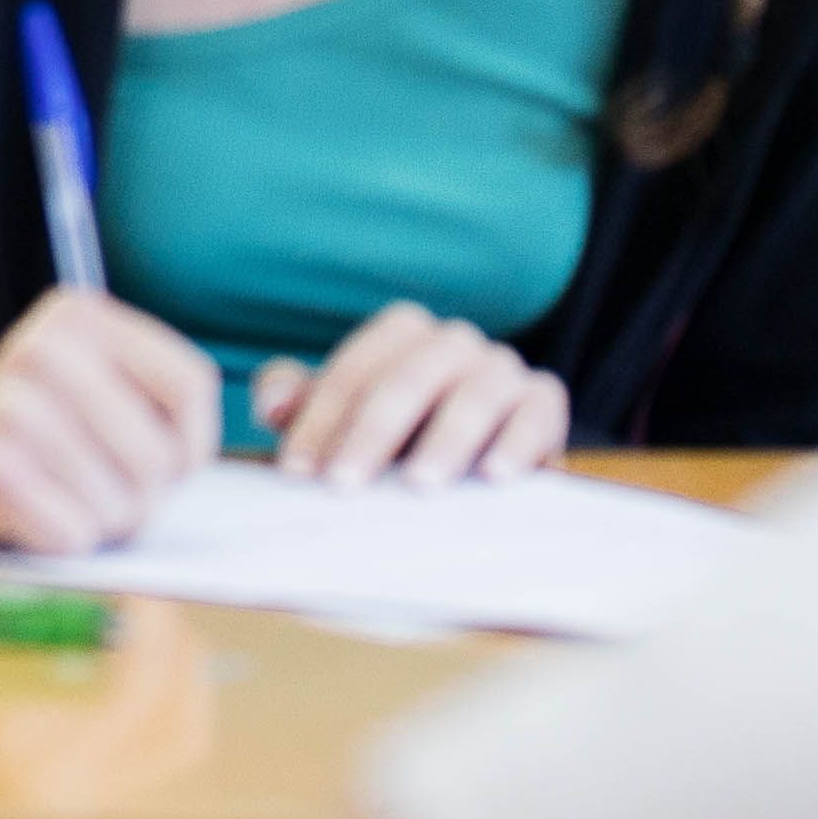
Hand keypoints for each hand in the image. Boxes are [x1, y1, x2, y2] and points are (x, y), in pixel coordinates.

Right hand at [0, 288, 229, 554]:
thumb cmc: (42, 440)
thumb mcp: (99, 391)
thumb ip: (163, 402)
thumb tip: (271, 420)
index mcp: (82, 315)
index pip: (191, 384)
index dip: (194, 446)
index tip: (168, 466)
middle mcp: (43, 344)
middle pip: (159, 456)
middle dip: (141, 498)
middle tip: (95, 489)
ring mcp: (8, 401)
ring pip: (119, 503)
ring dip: (97, 523)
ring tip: (57, 497)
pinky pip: (72, 531)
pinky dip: (61, 541)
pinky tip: (29, 516)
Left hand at [250, 305, 569, 488]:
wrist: (468, 471)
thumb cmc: (390, 441)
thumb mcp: (338, 422)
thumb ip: (296, 401)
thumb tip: (273, 405)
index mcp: (402, 332)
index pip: (357, 368)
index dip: (322, 419)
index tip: (299, 473)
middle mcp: (453, 341)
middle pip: (411, 375)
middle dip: (373, 432)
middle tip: (346, 484)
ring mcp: (502, 367)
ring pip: (475, 391)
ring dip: (445, 439)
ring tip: (418, 485)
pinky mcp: (544, 401)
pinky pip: (537, 409)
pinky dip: (517, 441)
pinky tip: (493, 476)